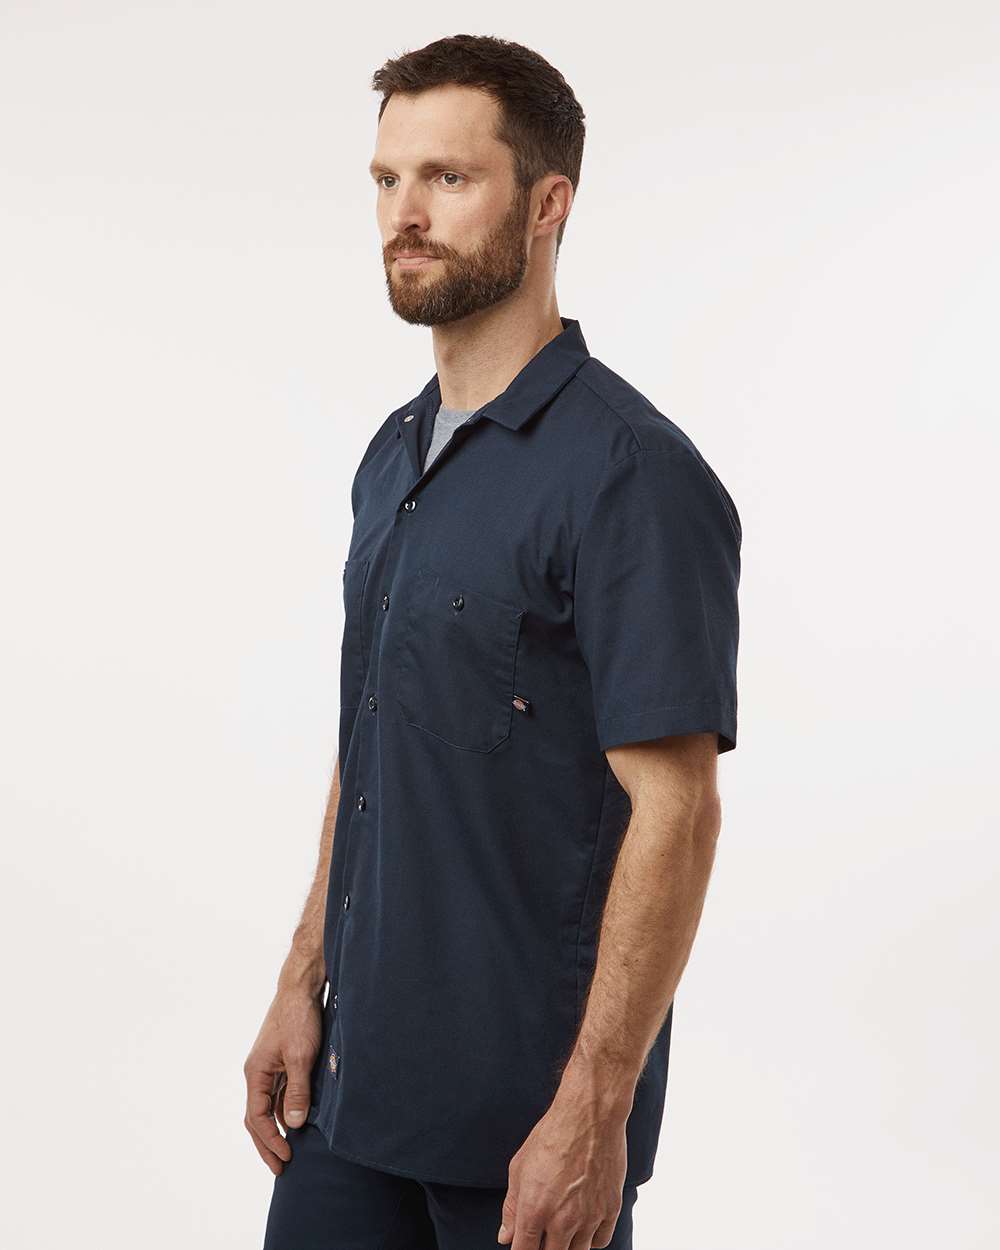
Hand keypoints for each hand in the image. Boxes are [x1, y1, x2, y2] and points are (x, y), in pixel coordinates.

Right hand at [243, 986, 321, 1174]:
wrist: (301, 989)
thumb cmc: (299, 1018)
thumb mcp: (301, 1057)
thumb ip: (297, 1091)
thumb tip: (293, 1125)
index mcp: (255, 1073)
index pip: (257, 1118)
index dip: (269, 1141)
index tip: (284, 1158)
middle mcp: (258, 1073)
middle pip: (257, 1117)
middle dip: (267, 1144)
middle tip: (281, 1168)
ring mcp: (268, 1068)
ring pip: (268, 1106)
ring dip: (277, 1129)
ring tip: (289, 1151)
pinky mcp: (280, 1062)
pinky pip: (279, 1094)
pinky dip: (285, 1111)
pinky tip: (297, 1122)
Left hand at [497, 1065, 630, 1249]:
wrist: (590, 1116)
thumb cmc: (553, 1135)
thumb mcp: (519, 1167)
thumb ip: (511, 1207)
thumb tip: (506, 1236)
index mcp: (534, 1210)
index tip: (523, 1245)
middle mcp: (562, 1220)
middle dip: (545, 1248)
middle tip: (544, 1233)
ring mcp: (589, 1218)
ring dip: (568, 1245)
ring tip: (564, 1227)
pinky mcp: (610, 1209)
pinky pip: (601, 1241)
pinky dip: (592, 1238)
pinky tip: (584, 1225)